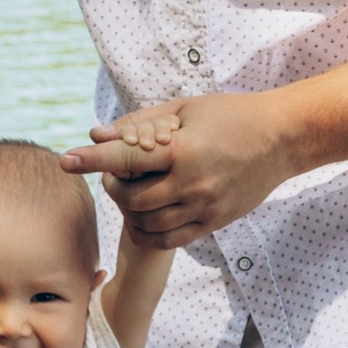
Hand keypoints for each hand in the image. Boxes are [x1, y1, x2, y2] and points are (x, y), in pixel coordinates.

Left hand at [63, 91, 293, 243]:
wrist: (281, 140)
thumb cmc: (230, 115)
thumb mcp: (185, 108)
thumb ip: (140, 123)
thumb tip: (97, 135)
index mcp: (182, 149)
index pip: (125, 158)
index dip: (92, 160)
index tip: (66, 161)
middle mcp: (192, 183)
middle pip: (131, 197)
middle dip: (115, 186)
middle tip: (118, 173)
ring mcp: (204, 207)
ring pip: (147, 223)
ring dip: (131, 210)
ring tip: (137, 190)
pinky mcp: (212, 223)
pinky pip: (169, 239)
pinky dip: (149, 230)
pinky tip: (148, 215)